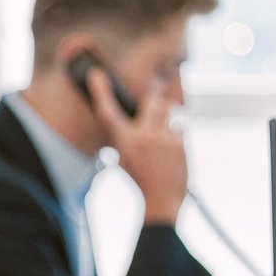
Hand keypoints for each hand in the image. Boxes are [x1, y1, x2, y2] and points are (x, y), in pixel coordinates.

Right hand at [88, 68, 186, 225]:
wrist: (161, 199)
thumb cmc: (142, 180)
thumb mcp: (125, 158)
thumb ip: (128, 137)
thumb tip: (139, 119)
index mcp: (123, 141)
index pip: (108, 112)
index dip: (100, 92)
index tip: (97, 75)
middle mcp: (141, 137)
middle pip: (151, 100)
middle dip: (155, 98)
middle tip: (155, 99)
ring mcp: (162, 139)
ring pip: (169, 111)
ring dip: (167, 116)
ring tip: (163, 134)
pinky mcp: (179, 143)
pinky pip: (179, 128)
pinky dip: (176, 135)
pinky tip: (172, 152)